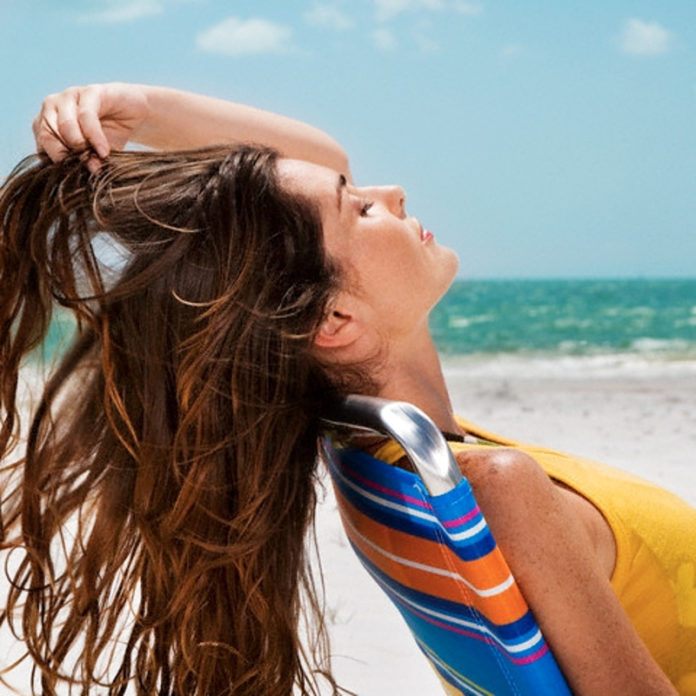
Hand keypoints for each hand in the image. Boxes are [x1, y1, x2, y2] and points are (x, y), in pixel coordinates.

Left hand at [32, 83, 148, 171]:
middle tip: (87, 167)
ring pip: (65, 125)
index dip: (58, 163)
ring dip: (81, 146)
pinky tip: (104, 150)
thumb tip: (79, 177)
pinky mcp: (91, 92)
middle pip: (48, 134)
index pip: (41, 145)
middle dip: (67, 155)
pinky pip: (86, 116)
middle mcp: (52, 107)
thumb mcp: (95, 154)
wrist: (137, 115)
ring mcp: (70, 96)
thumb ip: (83, 163)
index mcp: (46, 123)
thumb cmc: (112, 136)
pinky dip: (95, 137)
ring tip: (98, 158)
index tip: (76, 176)